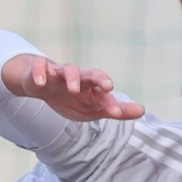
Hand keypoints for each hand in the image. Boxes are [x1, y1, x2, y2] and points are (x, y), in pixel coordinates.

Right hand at [3, 55, 144, 122]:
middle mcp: (77, 77)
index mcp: (90, 87)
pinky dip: (40, 74)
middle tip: (109, 86)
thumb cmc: (69, 96)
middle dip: (100, 78)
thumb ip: (116, 109)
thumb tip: (143, 110)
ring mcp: (58, 72)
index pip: (102, 93)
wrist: (39, 83)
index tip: (116, 112)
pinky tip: (40, 83)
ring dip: (72, 78)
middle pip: (91, 74)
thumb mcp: (92, 107)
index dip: (109, 102)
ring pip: (67, 69)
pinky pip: (40, 68)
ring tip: (73, 90)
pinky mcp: (40, 70)